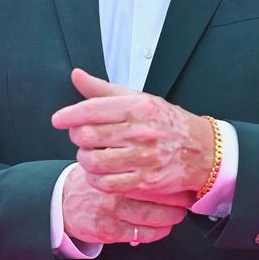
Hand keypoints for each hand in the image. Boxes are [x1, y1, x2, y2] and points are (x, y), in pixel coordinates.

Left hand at [51, 68, 214, 201]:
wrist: (200, 149)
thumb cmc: (165, 121)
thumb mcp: (138, 98)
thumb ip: (103, 90)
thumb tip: (76, 75)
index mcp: (137, 107)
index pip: (92, 110)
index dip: (69, 115)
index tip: (58, 119)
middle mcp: (140, 131)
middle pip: (88, 136)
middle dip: (77, 136)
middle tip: (81, 136)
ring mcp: (143, 158)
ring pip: (93, 162)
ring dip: (84, 158)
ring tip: (90, 153)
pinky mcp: (144, 181)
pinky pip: (106, 184)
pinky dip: (96, 178)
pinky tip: (99, 171)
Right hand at [61, 163, 190, 245]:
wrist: (64, 203)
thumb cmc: (94, 180)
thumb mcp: (107, 163)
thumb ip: (130, 162)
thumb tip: (166, 164)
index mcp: (114, 169)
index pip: (150, 172)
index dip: (172, 177)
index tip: (186, 178)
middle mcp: (114, 189)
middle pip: (155, 193)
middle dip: (177, 198)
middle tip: (189, 198)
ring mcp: (111, 211)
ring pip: (152, 216)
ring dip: (171, 216)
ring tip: (180, 213)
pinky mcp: (109, 230)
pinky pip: (142, 233)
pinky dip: (158, 232)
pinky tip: (165, 227)